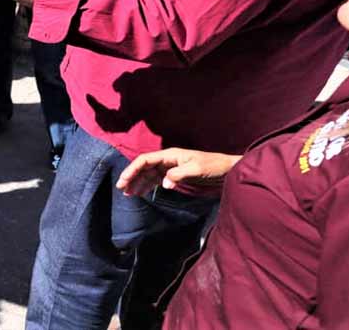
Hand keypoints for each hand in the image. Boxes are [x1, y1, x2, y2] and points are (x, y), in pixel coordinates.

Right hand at [116, 148, 241, 196]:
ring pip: (148, 175)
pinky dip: (147, 186)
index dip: (133, 169)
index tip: (124, 180)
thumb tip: (164, 184)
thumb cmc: (213, 166)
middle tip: (121, 188)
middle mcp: (167, 160)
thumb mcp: (197, 169)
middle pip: (144, 167)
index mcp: (170, 155)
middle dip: (131, 176)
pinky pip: (156, 180)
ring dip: (138, 183)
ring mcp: (170, 168)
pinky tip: (141, 193)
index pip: (145, 160)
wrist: (227, 170)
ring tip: (128, 193)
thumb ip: (179, 175)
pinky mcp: (175, 176)